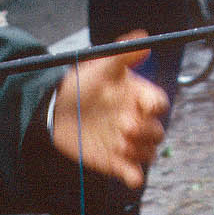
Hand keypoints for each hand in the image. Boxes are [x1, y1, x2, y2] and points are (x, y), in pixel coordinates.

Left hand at [50, 48, 167, 191]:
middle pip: (158, 131)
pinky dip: (134, 177)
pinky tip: (128, 175)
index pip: (159, 104)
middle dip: (144, 130)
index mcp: (138, 98)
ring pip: (149, 153)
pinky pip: (135, 175)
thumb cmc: (79, 85)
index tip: (143, 105)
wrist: (54, 112)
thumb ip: (122, 54)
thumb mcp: (99, 67)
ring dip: (138, 150)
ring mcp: (128, 143)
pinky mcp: (117, 163)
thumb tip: (144, 37)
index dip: (154, 106)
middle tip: (124, 126)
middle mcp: (137, 121)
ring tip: (117, 143)